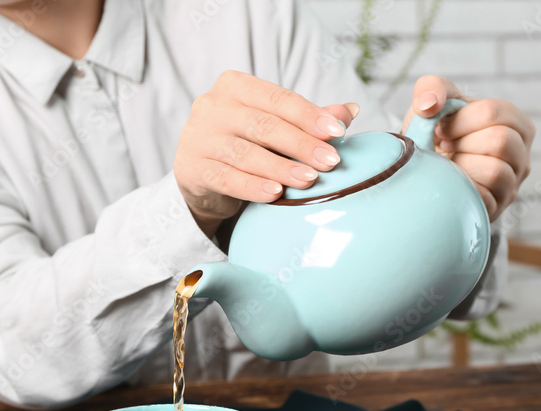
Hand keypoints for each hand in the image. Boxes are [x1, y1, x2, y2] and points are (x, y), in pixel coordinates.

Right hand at [174, 70, 358, 236]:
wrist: (202, 173)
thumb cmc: (246, 142)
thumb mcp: (275, 125)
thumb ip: (308, 118)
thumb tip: (350, 110)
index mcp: (234, 85)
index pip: (278, 99)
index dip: (309, 115)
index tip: (338, 131)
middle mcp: (211, 106)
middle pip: (264, 125)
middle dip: (301, 144)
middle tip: (331, 162)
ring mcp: (197, 137)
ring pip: (246, 154)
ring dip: (281, 168)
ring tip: (309, 180)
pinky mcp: (190, 168)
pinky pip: (227, 178)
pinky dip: (253, 187)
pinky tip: (275, 194)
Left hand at [402, 75, 534, 221]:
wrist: (427, 172)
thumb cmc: (436, 134)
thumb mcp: (433, 105)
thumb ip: (431, 88)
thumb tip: (429, 105)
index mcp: (516, 123)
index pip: (493, 113)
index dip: (458, 120)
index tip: (441, 129)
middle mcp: (522, 154)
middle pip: (500, 141)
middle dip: (461, 142)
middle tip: (445, 148)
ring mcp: (512, 185)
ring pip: (496, 171)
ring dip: (461, 166)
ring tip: (449, 165)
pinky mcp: (496, 209)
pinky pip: (483, 199)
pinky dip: (461, 189)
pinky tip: (451, 183)